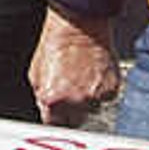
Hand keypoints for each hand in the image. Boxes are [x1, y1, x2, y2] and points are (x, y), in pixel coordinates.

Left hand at [29, 6, 118, 124]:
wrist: (79, 25)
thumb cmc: (56, 43)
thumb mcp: (36, 73)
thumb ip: (41, 96)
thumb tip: (45, 109)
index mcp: (53, 99)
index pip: (54, 124)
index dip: (55, 116)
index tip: (57, 112)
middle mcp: (75, 101)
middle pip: (74, 120)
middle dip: (71, 110)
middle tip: (70, 89)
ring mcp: (95, 96)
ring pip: (91, 109)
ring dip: (87, 99)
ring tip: (82, 77)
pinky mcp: (112, 89)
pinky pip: (106, 98)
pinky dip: (101, 90)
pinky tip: (93, 74)